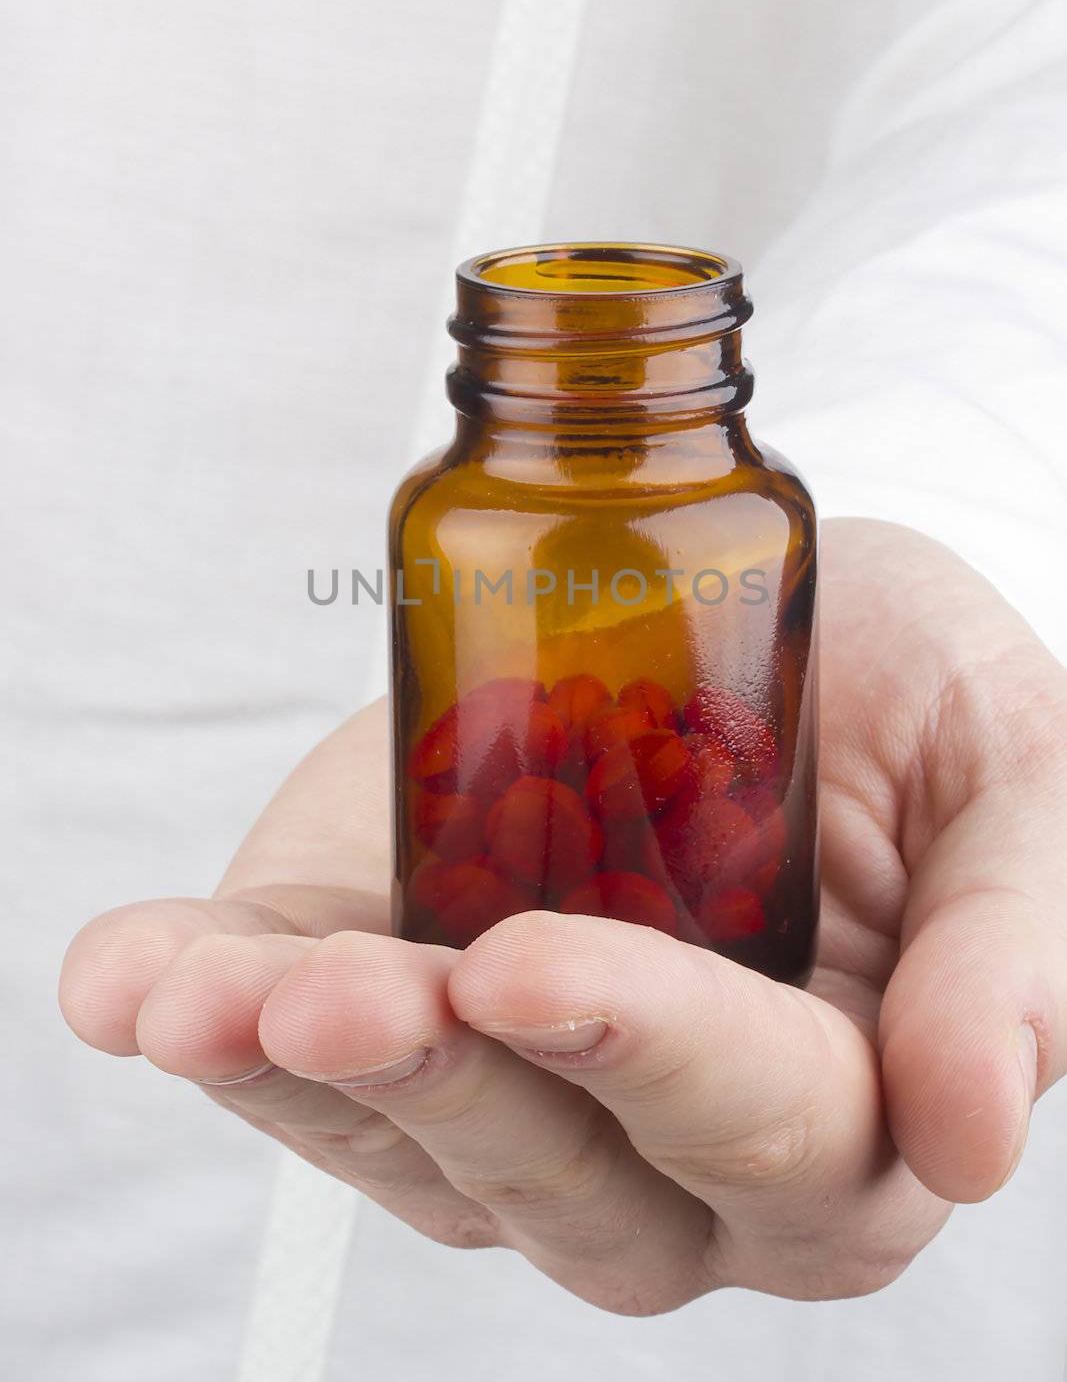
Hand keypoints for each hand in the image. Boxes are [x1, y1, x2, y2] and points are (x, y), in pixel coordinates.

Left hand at [59, 519, 1066, 1312]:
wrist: (765, 610)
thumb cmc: (908, 690)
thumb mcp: (1007, 765)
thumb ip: (1013, 934)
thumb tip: (978, 1124)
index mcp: (848, 1105)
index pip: (766, 1122)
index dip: (654, 1055)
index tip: (538, 964)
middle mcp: (673, 1141)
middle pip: (562, 1179)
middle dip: (443, 1087)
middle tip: (340, 996)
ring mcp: (521, 1082)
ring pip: (409, 1140)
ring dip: (292, 1076)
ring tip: (195, 997)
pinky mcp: (403, 996)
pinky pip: (294, 1055)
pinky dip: (202, 1012)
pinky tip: (128, 977)